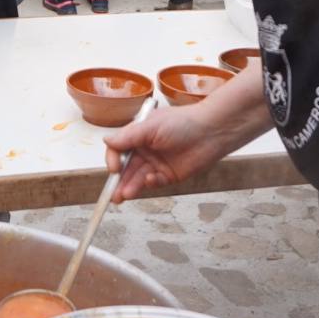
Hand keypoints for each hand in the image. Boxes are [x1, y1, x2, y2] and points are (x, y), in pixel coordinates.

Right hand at [105, 102, 238, 202]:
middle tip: (113, 194)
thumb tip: (105, 140)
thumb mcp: (151, 126)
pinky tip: (150, 180)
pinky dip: (150, 183)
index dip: (114, 160)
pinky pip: (154, 183)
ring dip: (130, 187)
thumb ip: (128, 137)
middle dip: (119, 181)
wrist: (212, 132)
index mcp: (138, 135)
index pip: (118, 150)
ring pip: (138, 178)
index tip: (114, 169)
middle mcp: (145, 150)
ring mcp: (156, 164)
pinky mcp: (168, 175)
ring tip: (125, 195)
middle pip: (126, 168)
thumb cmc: (183, 122)